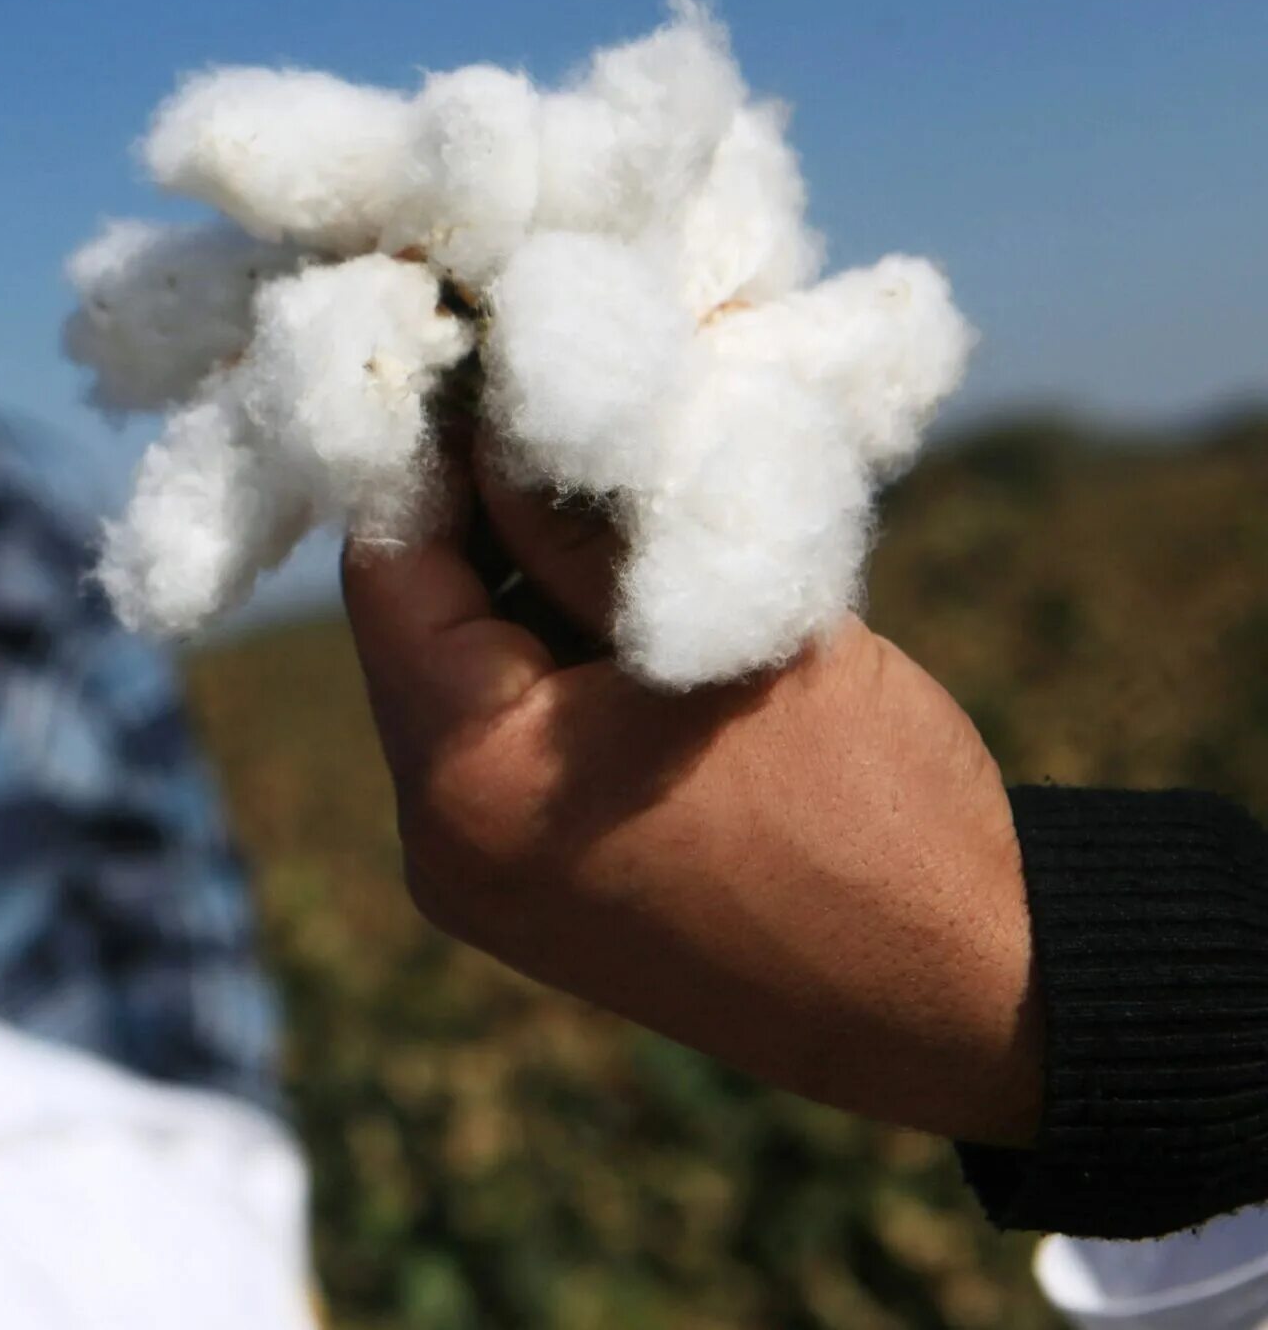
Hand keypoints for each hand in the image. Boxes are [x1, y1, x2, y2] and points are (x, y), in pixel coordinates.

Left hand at [341, 442, 1042, 1146]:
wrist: (966, 996)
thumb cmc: (873, 804)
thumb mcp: (721, 623)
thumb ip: (583, 519)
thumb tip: (492, 408)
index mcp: (472, 776)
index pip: (389, 562)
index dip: (436, 447)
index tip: (497, 360)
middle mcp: (442, 842)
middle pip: (415, 621)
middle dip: (486, 513)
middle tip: (569, 414)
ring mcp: (483, 879)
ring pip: (463, 676)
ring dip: (524, 585)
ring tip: (622, 503)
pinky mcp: (533, 891)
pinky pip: (507, 740)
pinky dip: (551, 661)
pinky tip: (632, 598)